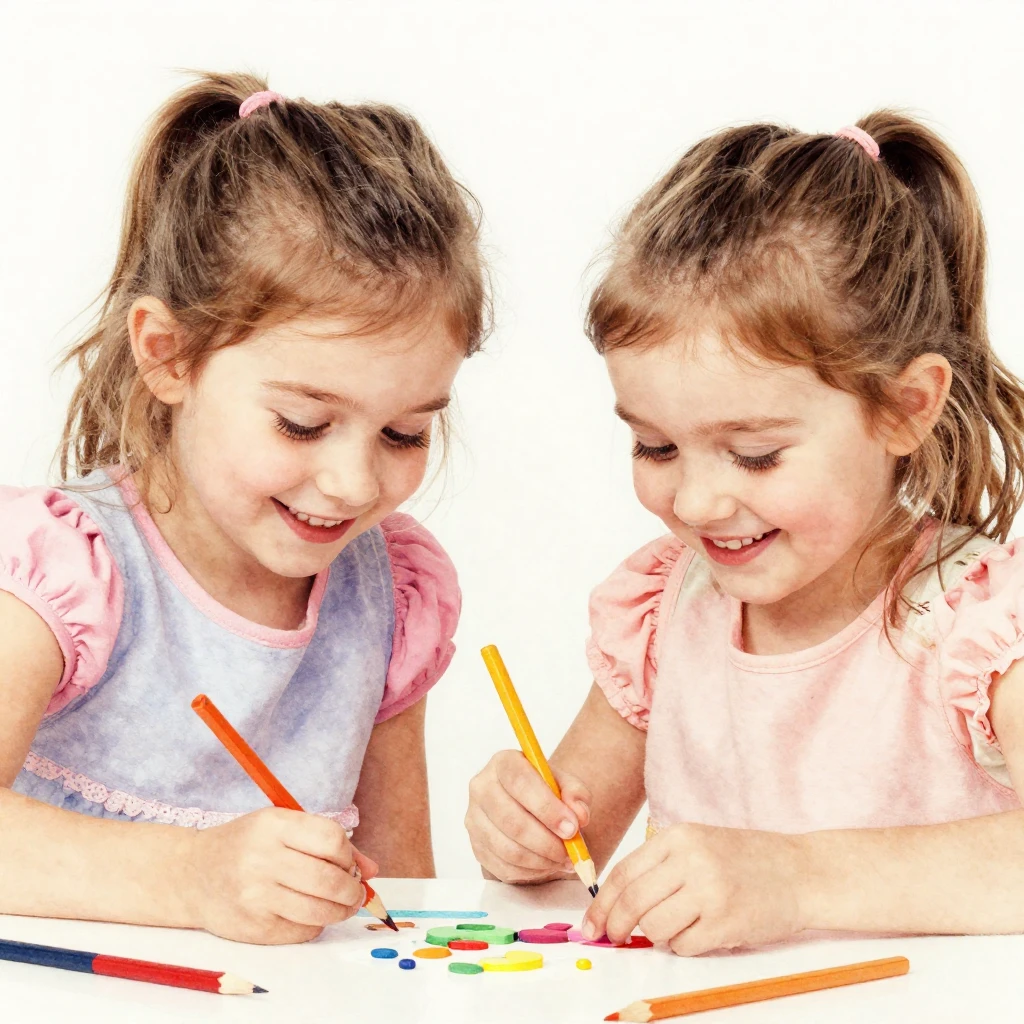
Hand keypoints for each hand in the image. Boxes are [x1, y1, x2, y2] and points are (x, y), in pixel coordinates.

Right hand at [182, 808, 368, 943]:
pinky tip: (309, 914)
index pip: (332, 840)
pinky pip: (302, 931)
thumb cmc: (246, 845)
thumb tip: (373, 869)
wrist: (192, 874)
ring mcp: (256, 895)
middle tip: (355, 892)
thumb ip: (327, 843)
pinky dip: (315, 925)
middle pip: (330, 880)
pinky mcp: (253, 927)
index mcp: (274, 825)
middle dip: (352, 890)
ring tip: (340, 905)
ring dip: (340, 911)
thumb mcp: (282, 827)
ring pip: (320, 911)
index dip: (348, 855)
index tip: (348, 863)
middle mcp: (263, 859)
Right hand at [465, 750, 591, 883]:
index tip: (571, 828)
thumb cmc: (545, 793)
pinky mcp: (476, 846)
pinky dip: (531, 872)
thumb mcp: (565, 785)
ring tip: (563, 860)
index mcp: (504, 762)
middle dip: (547, 842)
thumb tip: (579, 815)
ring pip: (508, 849)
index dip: (546, 807)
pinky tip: (546, 865)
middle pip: (512, 820)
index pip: (520, 782)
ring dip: (541, 860)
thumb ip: (576, 794)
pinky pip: (504, 867)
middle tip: (570, 852)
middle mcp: (482, 787)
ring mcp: (474, 818)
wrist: (528, 809)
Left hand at [582, 823, 807, 954]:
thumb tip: (615, 902)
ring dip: (655, 936)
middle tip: (612, 938)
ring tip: (674, 927)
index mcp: (678, 837)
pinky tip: (701, 933)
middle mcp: (690, 860)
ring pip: (655, 927)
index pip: (623, 873)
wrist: (801, 871)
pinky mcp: (726, 921)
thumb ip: (660, 865)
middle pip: (632, 902)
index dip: (601, 903)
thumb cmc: (747, 859)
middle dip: (615, 926)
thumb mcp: (699, 843)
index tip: (592, 923)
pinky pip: (684, 945)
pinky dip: (683, 946)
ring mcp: (709, 891)